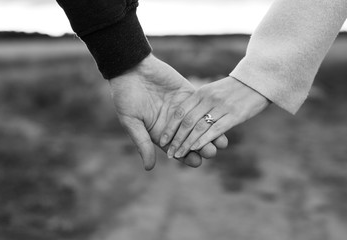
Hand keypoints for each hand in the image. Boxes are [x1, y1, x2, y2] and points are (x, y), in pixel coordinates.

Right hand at [109, 54, 227, 169]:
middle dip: (202, 148)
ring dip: (211, 134)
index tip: (196, 162)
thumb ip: (142, 143)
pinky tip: (219, 120)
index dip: (187, 157)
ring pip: (201, 125)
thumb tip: (149, 168)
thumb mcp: (131, 121)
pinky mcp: (188, 94)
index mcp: (160, 133)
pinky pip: (202, 106)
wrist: (131, 68)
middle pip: (192, 140)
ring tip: (221, 142)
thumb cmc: (126, 96)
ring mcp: (183, 109)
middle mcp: (174, 124)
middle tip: (210, 152)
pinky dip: (210, 114)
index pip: (178, 150)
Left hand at [159, 76, 269, 158]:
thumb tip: (187, 119)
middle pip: (186, 122)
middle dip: (176, 140)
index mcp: (201, 93)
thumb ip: (201, 103)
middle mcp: (208, 99)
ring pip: (198, 128)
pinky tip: (195, 149)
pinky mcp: (235, 115)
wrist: (259, 80)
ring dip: (186, 144)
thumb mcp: (214, 90)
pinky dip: (203, 140)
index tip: (162, 141)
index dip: (170, 128)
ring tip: (179, 155)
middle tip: (169, 154)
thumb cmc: (235, 88)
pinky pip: (215, 129)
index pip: (180, 112)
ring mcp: (221, 107)